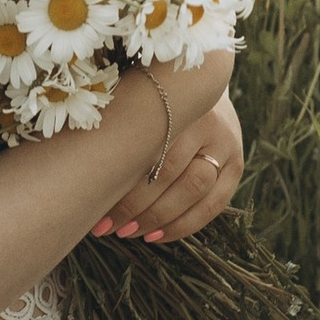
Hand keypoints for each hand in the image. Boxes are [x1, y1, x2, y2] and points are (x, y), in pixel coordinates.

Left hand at [92, 98, 242, 245]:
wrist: (203, 83)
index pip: (150, 151)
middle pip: (172, 173)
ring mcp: (228, 146)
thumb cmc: (155, 98)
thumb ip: (124, 126)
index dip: (123, 184)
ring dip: (159, 218)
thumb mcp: (141, 101)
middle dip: (137, 206)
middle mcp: (210, 124)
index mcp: (180, 103)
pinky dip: (184, 225)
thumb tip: (81, 169)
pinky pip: (214, 205)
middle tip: (108, 227)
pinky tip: (157, 236)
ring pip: (195, 191)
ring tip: (129, 234)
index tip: (94, 206)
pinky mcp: (237, 166)